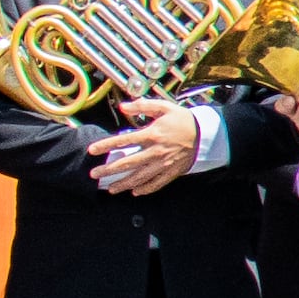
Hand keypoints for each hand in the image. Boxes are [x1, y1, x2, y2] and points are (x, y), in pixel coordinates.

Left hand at [86, 96, 200, 194]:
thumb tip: (123, 107)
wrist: (205, 134)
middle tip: (94, 174)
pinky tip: (135, 192)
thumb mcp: (164, 107)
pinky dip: (145, 189)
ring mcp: (163, 164)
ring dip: (123, 184)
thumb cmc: (183, 120)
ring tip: (111, 188)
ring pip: (139, 177)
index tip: (93, 150)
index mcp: (152, 134)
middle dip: (108, 170)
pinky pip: (156, 183)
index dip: (106, 145)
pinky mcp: (172, 172)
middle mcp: (155, 151)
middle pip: (127, 163)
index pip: (123, 141)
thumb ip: (142, 106)